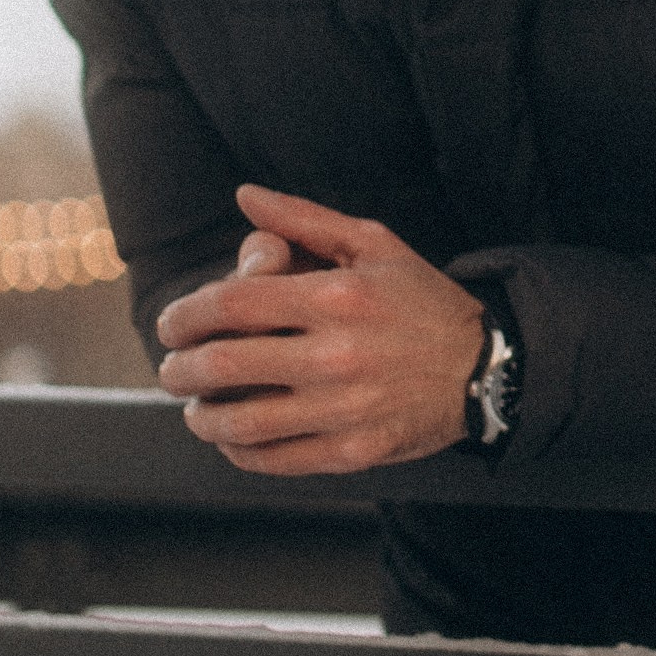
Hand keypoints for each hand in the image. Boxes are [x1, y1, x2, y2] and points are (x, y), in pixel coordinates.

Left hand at [153, 183, 485, 476]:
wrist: (485, 367)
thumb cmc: (421, 300)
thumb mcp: (373, 244)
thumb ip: (304, 219)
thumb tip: (245, 196)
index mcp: (336, 296)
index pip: (231, 304)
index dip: (184, 316)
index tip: (170, 325)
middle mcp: (336, 354)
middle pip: (224, 365)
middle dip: (179, 369)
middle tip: (171, 370)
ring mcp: (344, 408)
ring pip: (241, 422)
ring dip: (202, 417)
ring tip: (195, 408)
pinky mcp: (353, 452)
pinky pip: (275, 459)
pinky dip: (240, 451)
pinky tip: (234, 438)